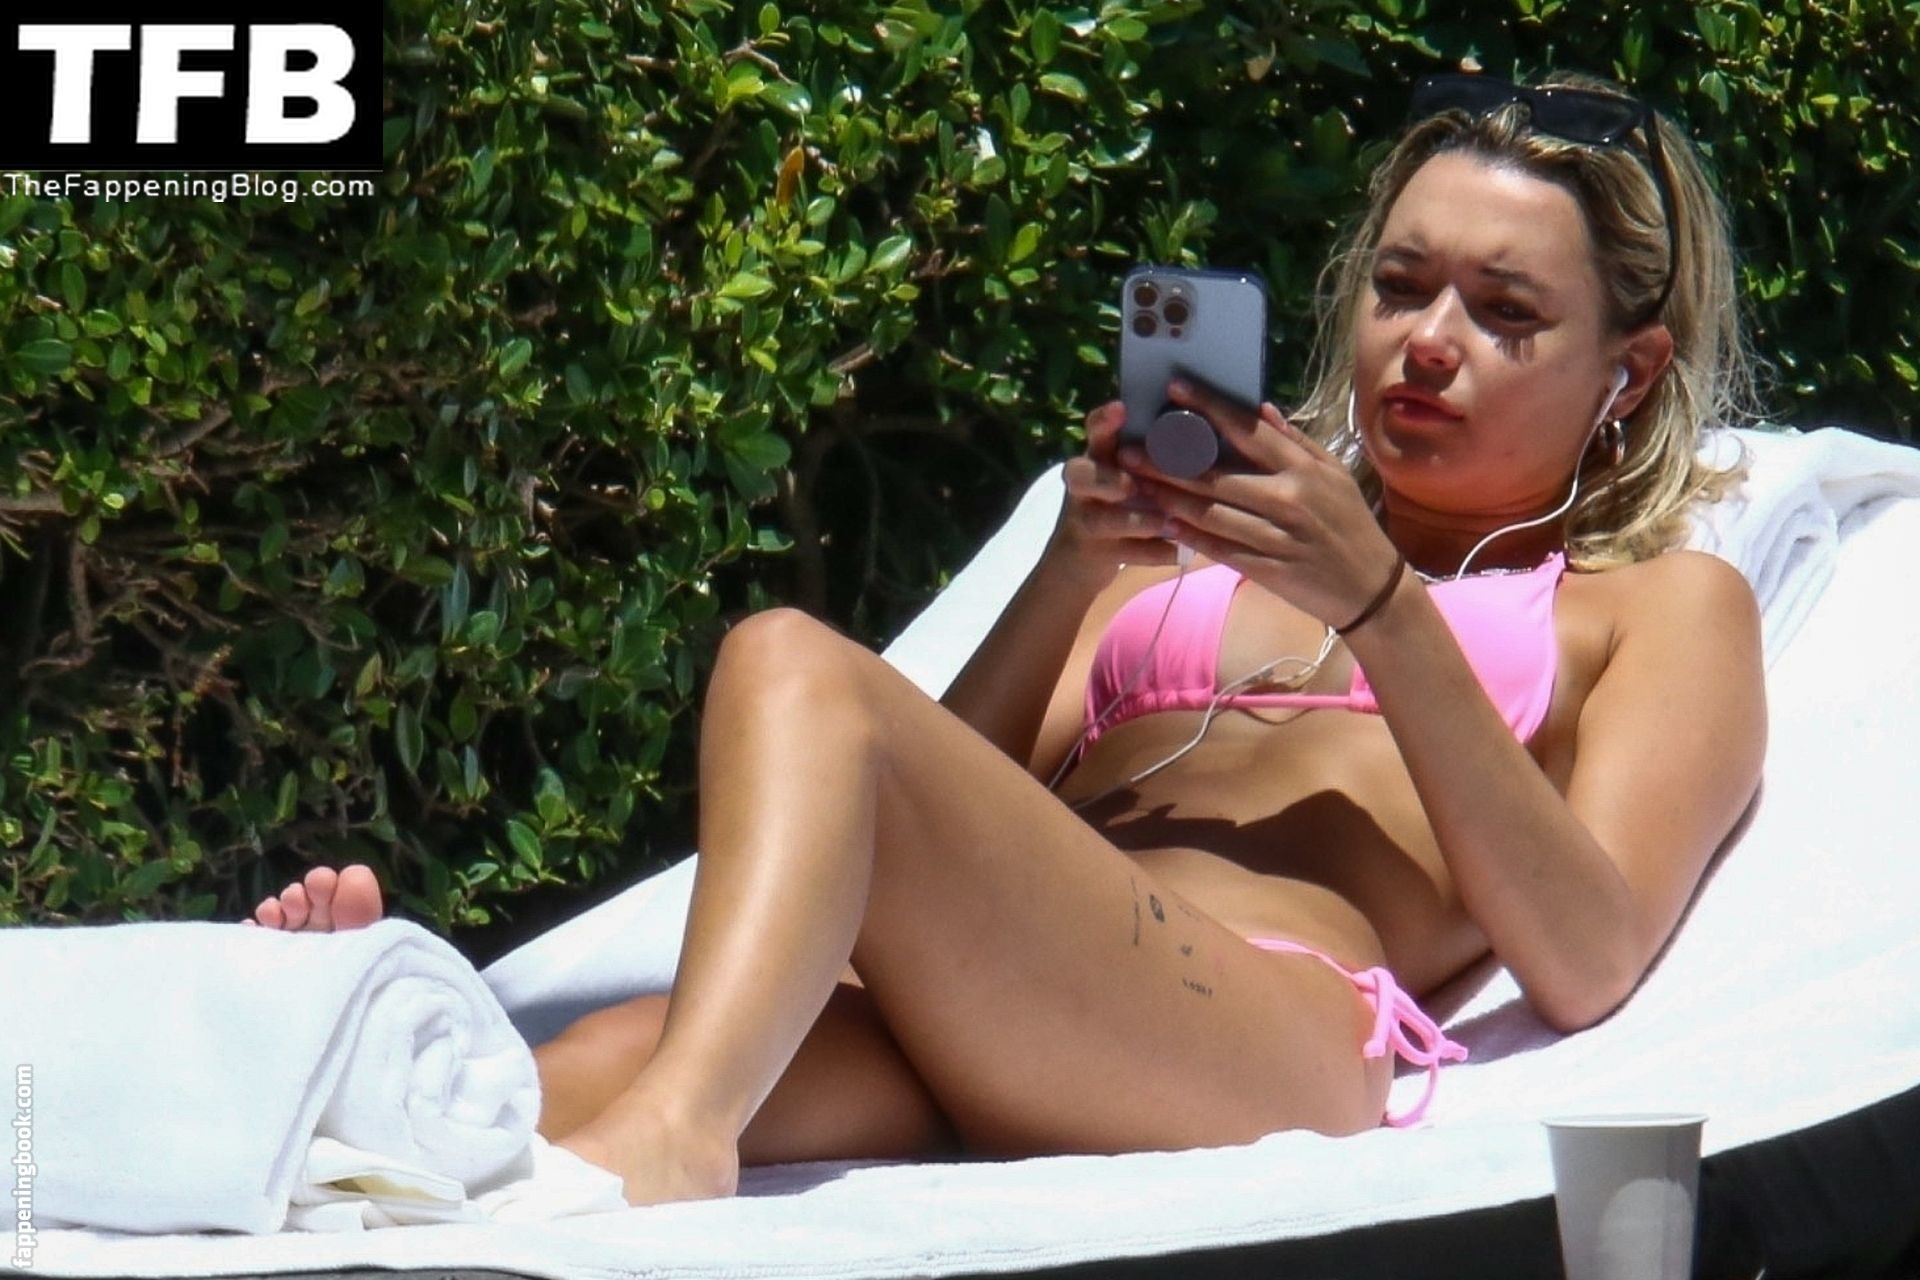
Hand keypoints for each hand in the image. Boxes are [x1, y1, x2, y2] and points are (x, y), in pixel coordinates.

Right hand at [1050, 400, 1182, 572]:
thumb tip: (1211, 422)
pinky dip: (1154, 554)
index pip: (1094, 431)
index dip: (1104, 421)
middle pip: (1079, 474)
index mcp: (1098, 457)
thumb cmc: (1119, 500)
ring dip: (1137, 520)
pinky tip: (1179, 553)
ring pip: (1101, 519)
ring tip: (1170, 524)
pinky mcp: (1095, 554)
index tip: (1121, 409)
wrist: (1079, 559)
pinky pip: (1125, 554)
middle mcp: (1085, 486)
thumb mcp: (1128, 472)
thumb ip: (1156, 452)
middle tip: (1130, 484)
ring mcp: (1086, 520)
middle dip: (1106, 478)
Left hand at [1118, 379, 1401, 627]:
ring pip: (1211, 514)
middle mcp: (1290, 499)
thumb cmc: (1350, 524)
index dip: (1208, 408)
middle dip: (1167, 462)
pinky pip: (1221, 550)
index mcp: (1304, 469)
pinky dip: (1190, 536)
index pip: (1248, 430)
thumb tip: (1260, 409)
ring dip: (1169, 499)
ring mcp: (1278, 537)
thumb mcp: (1333, 475)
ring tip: (1135, 485)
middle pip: (1216, 475)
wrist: (1372, 588)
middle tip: (1128, 451)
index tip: (1174, 390)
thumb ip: (1295, 442)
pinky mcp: (1269, 570)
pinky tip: (1164, 523)